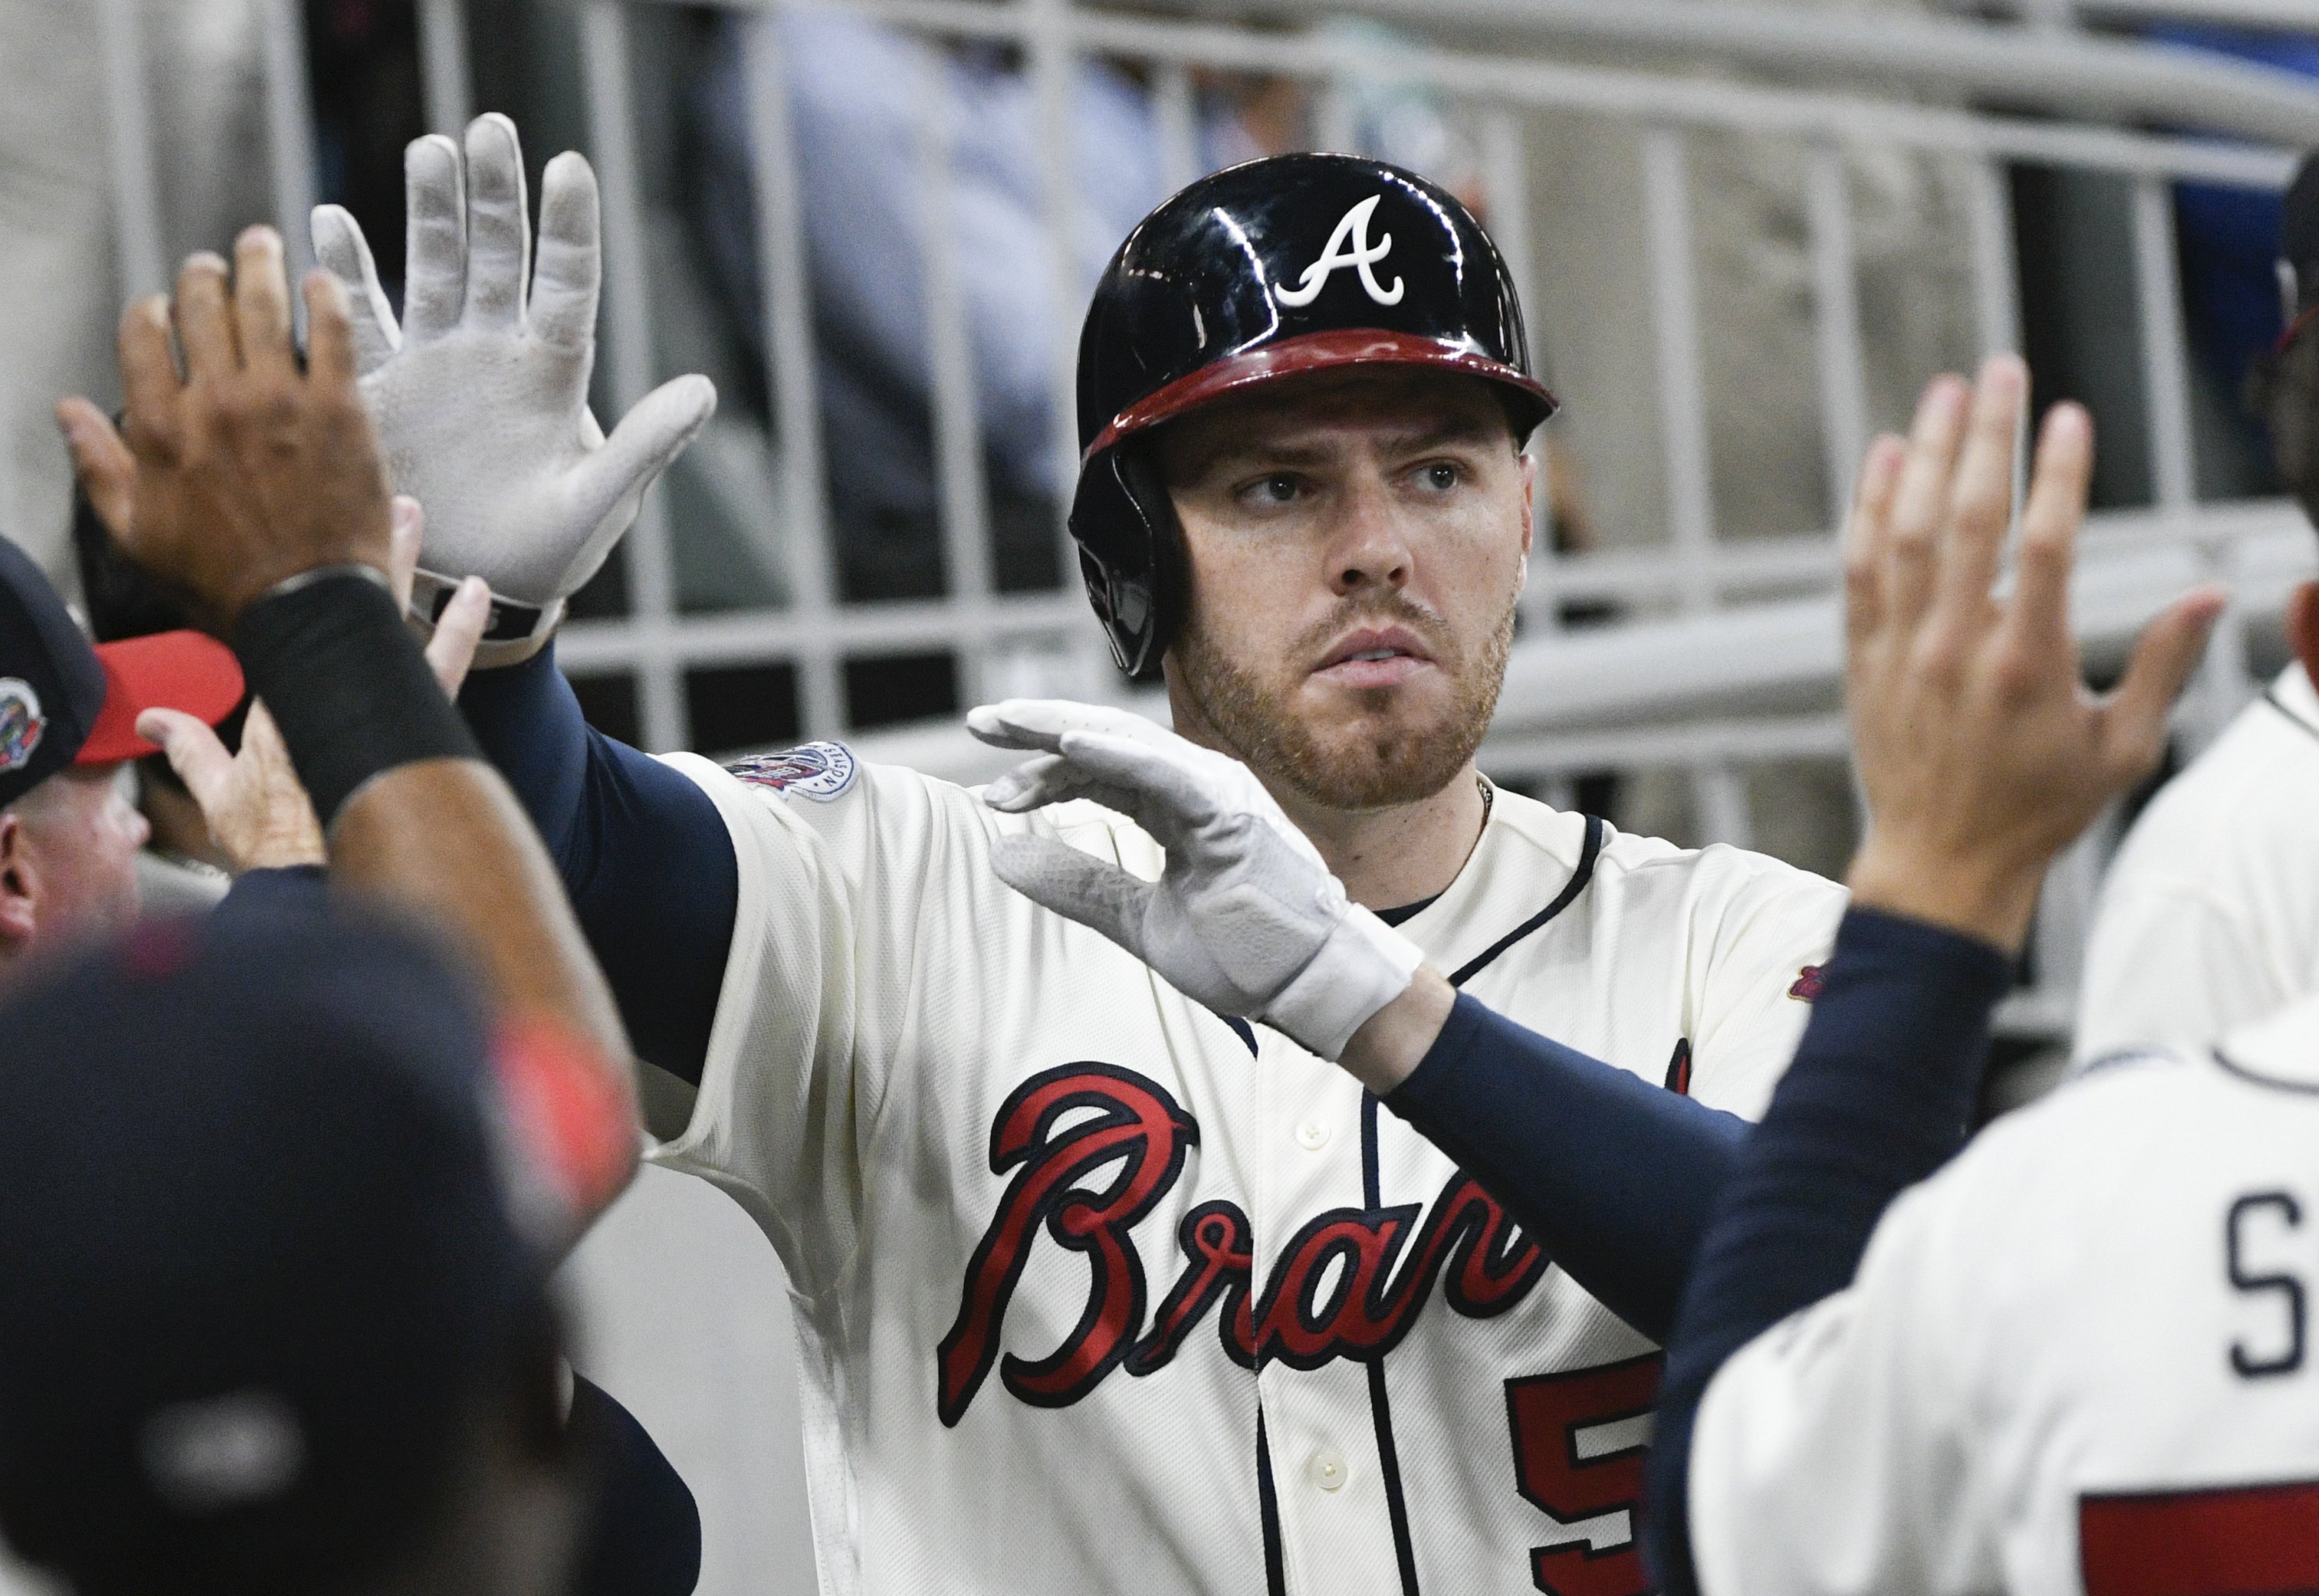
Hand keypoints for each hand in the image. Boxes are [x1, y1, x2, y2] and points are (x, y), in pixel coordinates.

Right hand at [57, 228, 391, 632]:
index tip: (162, 307)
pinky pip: (332, 333)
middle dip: (203, 277)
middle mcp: (215, 403)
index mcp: (161, 428)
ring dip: (258, 265)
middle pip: (201, 309)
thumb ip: (100, 465)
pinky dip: (324, 297)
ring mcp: (280, 402)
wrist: (308, 608)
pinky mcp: (340, 410)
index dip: (150, 311)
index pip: (143, 337)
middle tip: (213, 264)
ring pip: (262, 307)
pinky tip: (320, 279)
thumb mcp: (138, 533)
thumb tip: (67, 411)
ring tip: (259, 244)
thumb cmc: (223, 582)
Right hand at [131, 497, 492, 871]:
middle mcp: (323, 690)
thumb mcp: (218, 795)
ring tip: (414, 516)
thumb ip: (189, 748)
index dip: (306, 582)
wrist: (313, 877)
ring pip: (391, 620)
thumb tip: (153, 720)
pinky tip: (477, 593)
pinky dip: (461, 628)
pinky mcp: (410, 725)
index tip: (313, 537)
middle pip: (345, 606)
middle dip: (364, 551)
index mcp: (277, 701)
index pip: (290, 625)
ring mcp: (370, 704)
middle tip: (385, 502)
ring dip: (403, 566)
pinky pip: (444, 666)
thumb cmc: (273, 845)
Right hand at [311, 113, 715, 664]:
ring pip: (433, 269)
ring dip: (428, 211)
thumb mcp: (600, 502)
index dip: (569, 228)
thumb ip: (646, 446)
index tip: (569, 165)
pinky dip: (343, 271)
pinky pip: (359, 319)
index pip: (567, 284)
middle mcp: (496, 353)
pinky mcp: (381, 388)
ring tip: (429, 151)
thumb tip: (705, 388)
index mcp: (554, 374)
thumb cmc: (550, 553)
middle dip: (493, 194)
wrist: (477, 590)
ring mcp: (437, 363)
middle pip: (498, 256)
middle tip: (488, 129)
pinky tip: (330, 221)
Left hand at [969, 699, 1424, 1060]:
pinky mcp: (1230, 812)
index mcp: (1177, 810)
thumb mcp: (1139, 921)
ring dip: (1063, 729)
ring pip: (1126, 743)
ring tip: (1007, 722)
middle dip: (1038, 730)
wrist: (1310, 986)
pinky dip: (1114, 755)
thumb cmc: (1244, 954)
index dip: (1042, 776)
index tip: (992, 794)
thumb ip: (1078, 885)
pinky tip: (1065, 746)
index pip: (1098, 775)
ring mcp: (1216, 793)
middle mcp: (1195, 788)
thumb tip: (1002, 857)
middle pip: (1104, 744)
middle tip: (979, 724)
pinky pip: (1162, 772)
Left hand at [1841, 355, 2222, 950]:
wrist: (1942, 862)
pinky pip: (1859, 571)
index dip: (2058, 473)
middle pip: (1968, 517)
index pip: (2045, 545)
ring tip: (1945, 391)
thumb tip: (2215, 594)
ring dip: (1924, 454)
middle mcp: (1957, 648)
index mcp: (2027, 665)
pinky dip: (1868, 510)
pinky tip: (1885, 457)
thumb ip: (2164, 665)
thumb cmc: (2039, 809)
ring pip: (1905, 533)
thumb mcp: (2123, 748)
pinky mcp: (1862, 660)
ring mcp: (1901, 651)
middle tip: (2002, 368)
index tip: (2070, 415)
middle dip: (1987, 434)